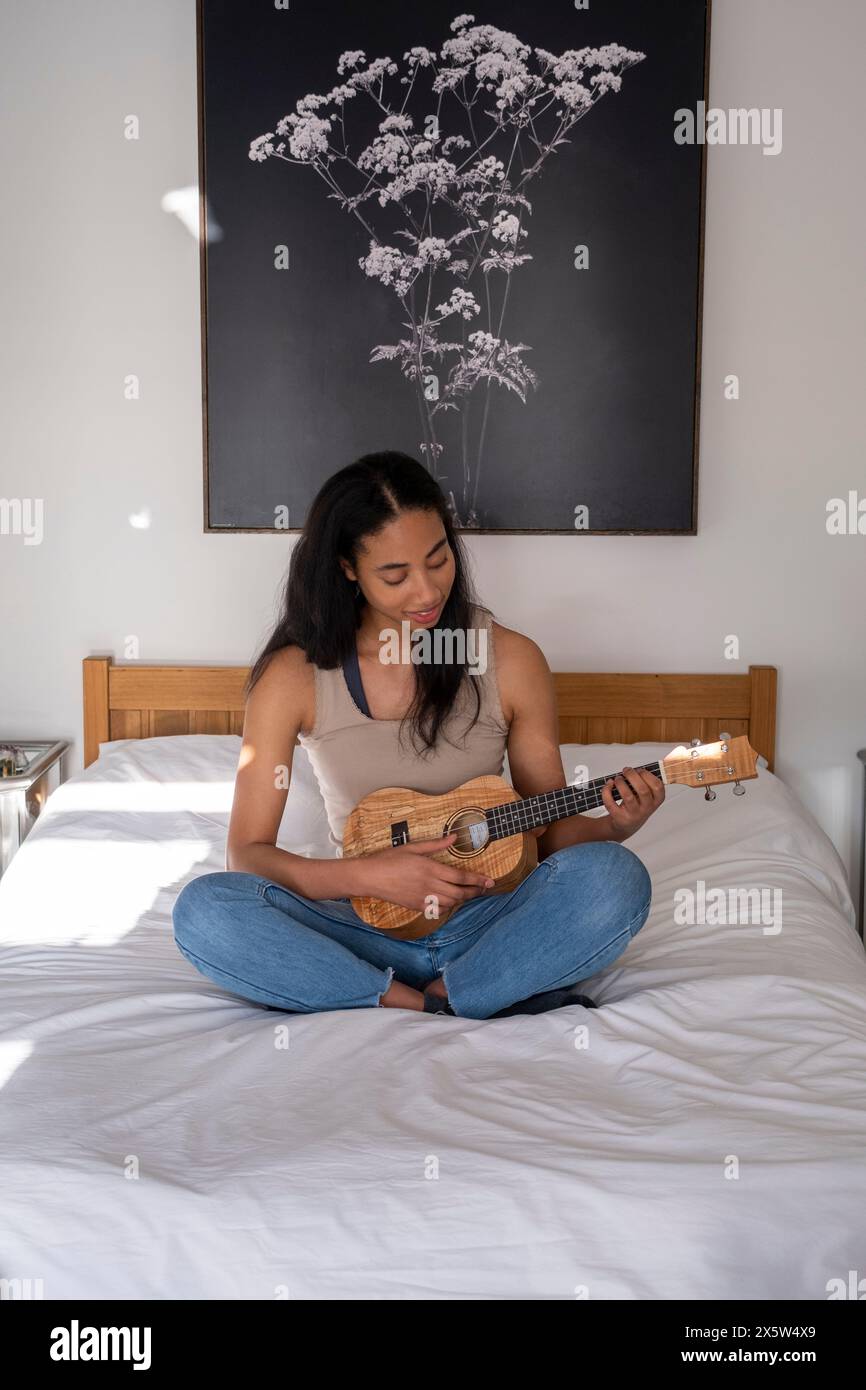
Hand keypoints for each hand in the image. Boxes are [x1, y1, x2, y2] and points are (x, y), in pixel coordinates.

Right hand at [356, 833, 494, 914]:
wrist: (370, 877)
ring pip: (451, 903)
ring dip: (462, 899)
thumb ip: (436, 844)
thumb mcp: (413, 847)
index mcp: (430, 868)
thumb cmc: (390, 859)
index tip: (490, 881)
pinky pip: (438, 910)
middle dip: (475, 892)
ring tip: (469, 893)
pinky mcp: (416, 907)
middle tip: (484, 889)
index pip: (460, 877)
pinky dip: (448, 907)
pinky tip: (450, 901)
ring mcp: (423, 898)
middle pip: (459, 893)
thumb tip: (455, 837)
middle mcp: (429, 885)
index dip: (477, 880)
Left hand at [600, 767, 664, 840]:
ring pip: (628, 796)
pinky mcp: (619, 817)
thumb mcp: (646, 796)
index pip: (658, 787)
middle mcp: (646, 808)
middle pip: (643, 790)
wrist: (626, 824)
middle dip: (632, 776)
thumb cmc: (637, 805)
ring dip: (621, 783)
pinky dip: (607, 791)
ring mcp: (633, 814)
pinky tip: (609, 784)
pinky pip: (611, 803)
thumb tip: (636, 768)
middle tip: (626, 770)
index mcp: (656, 800)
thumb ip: (645, 783)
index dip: (648, 775)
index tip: (640, 770)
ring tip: (618, 778)